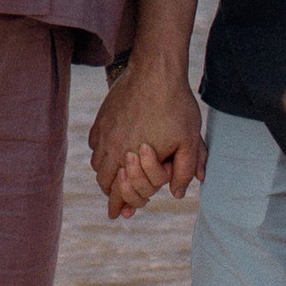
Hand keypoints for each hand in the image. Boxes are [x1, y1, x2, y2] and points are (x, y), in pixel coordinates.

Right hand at [89, 61, 204, 219]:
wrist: (156, 70)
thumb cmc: (176, 106)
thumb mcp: (190, 141)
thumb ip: (185, 171)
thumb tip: (176, 194)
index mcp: (131, 158)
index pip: (119, 192)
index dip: (119, 206)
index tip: (118, 215)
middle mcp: (112, 147)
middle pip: (104, 181)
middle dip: (112, 191)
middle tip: (118, 197)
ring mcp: (104, 131)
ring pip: (97, 163)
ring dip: (106, 172)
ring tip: (117, 175)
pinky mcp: (102, 117)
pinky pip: (95, 143)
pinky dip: (101, 152)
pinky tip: (112, 149)